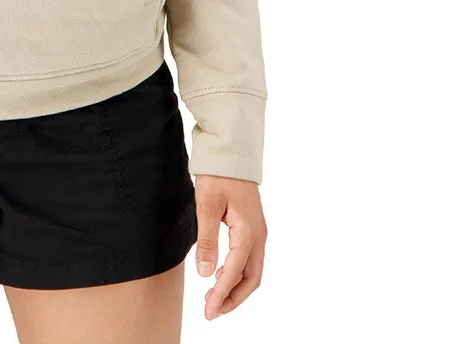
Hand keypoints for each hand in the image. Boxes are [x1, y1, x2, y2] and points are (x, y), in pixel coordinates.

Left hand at [194, 174, 266, 319]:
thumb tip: (206, 274)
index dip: (222, 294)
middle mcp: (258, 235)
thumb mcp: (206, 206)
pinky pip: (250, 259)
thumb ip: (207, 241)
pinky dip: (239, 273)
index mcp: (248, 232)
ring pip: (252, 270)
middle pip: (251, 278)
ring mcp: (258, 231)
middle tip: (212, 311)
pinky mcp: (253, 227)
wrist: (231, 152)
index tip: (209, 311)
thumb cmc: (218, 175)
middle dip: (233, 298)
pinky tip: (222, 275)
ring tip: (214, 299)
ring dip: (236, 287)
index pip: (235, 271)